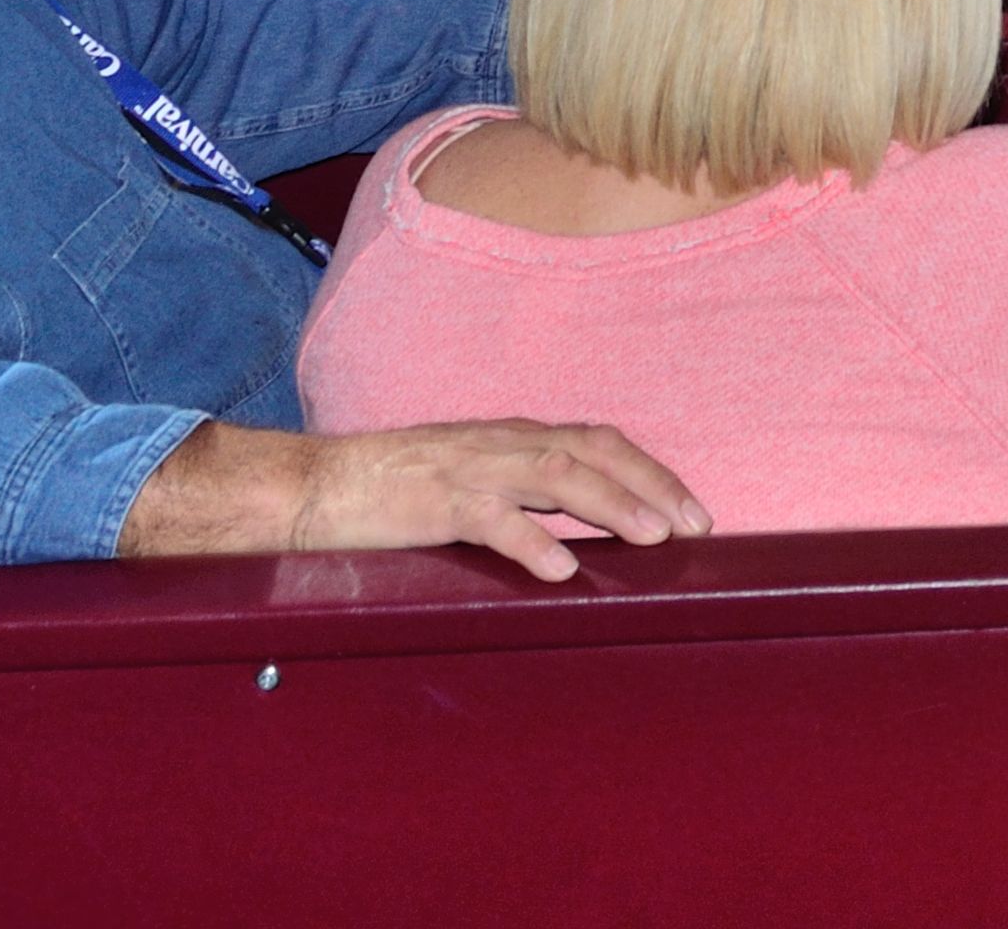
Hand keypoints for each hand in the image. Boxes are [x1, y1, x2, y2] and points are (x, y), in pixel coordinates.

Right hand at [126, 419, 707, 579]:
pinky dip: (530, 541)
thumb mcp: (469, 483)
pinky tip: (561, 569)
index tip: (692, 509)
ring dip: (609, 505)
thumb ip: (519, 496)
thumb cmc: (392, 491)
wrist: (312, 487)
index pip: (596, 441)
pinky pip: (489, 518)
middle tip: (695, 526)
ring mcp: (467, 469)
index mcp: (511, 439)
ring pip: (554, 475)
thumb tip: (580, 532)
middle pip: (591, 452)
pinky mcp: (431, 501)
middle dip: (650, 485)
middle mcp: (499, 444)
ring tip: (651, 539)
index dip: (648, 471)